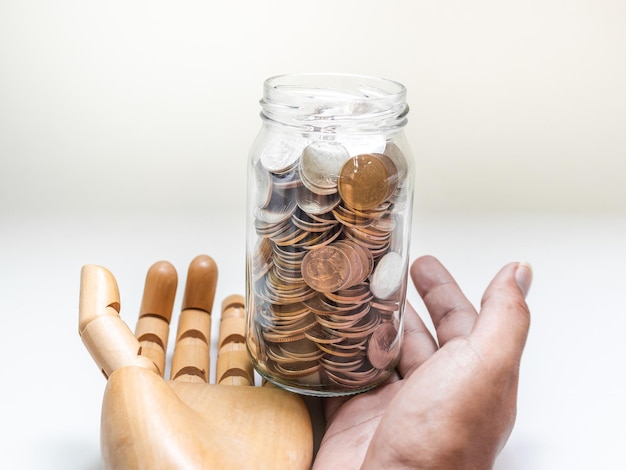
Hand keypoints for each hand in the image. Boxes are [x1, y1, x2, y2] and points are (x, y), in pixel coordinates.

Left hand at [79, 255, 312, 469]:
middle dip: (196, 300)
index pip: (151, 337)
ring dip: (232, 322)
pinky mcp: (275, 411)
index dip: (156, 302)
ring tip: (235, 292)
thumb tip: (93, 273)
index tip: (167, 269)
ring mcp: (234, 407)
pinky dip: (274, 348)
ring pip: (233, 354)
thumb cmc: (159, 450)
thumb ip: (103, 324)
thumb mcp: (120, 376)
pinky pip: (274, 371)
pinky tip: (273, 326)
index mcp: (152, 395)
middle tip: (204, 265)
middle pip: (193, 340)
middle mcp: (191, 400)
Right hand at [314, 255, 531, 468]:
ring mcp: (392, 407)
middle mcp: (434, 392)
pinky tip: (325, 338)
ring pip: (379, 354)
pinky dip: (333, 358)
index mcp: (471, 377)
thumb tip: (519, 273)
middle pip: (418, 335)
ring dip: (365, 325)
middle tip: (381, 274)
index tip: (423, 263)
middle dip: (401, 302)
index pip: (461, 321)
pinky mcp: (354, 419)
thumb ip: (505, 317)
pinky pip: (342, 378)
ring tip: (347, 295)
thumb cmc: (440, 442)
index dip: (444, 289)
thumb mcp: (485, 367)